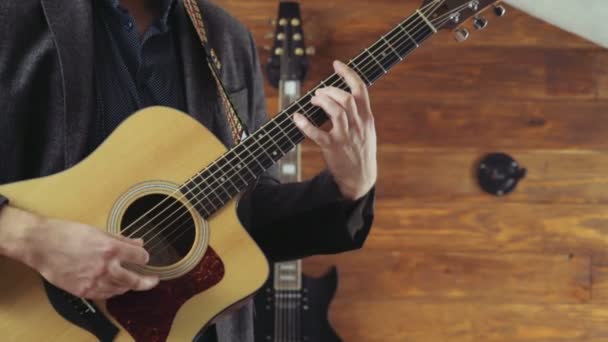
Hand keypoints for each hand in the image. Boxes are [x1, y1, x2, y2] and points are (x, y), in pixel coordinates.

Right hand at [0, 206, 158, 299]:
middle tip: (154, 281)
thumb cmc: (68, 233)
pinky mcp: (83, 291)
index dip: (144, 257)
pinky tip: (114, 286)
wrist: (42, 245)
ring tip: (132, 282)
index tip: (144, 258)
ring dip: (129, 286)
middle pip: (134, 280)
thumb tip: (139, 243)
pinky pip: (104, 295)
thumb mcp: (98, 231)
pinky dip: (112, 291)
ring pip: (120, 289)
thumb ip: (121, 239)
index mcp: (111, 248)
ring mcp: (94, 281)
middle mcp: (105, 266)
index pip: (139, 257)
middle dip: (147, 282)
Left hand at [294, 60, 376, 199]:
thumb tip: (344, 94)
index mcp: (366, 118)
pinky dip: (305, 124)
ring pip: (336, 111)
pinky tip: (297, 117)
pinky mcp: (333, 148)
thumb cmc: (360, 151)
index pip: (360, 89)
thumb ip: (359, 113)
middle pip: (346, 98)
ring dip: (322, 102)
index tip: (336, 64)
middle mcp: (358, 126)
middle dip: (330, 90)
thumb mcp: (366, 130)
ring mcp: (346, 137)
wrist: (360, 178)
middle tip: (319, 93)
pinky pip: (317, 134)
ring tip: (313, 101)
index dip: (348, 74)